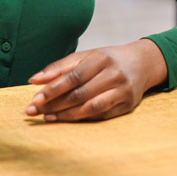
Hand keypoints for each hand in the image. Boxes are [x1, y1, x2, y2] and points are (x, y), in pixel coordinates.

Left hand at [25, 39, 166, 121]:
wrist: (142, 63)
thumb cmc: (108, 59)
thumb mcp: (87, 56)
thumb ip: (61, 67)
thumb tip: (34, 80)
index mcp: (101, 58)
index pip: (74, 76)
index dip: (53, 89)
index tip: (35, 98)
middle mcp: (113, 74)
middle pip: (80, 93)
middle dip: (54, 104)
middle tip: (34, 111)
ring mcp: (122, 91)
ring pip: (90, 107)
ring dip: (66, 115)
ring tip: (47, 118)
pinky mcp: (127, 105)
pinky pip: (101, 115)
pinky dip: (81, 118)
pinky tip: (66, 119)